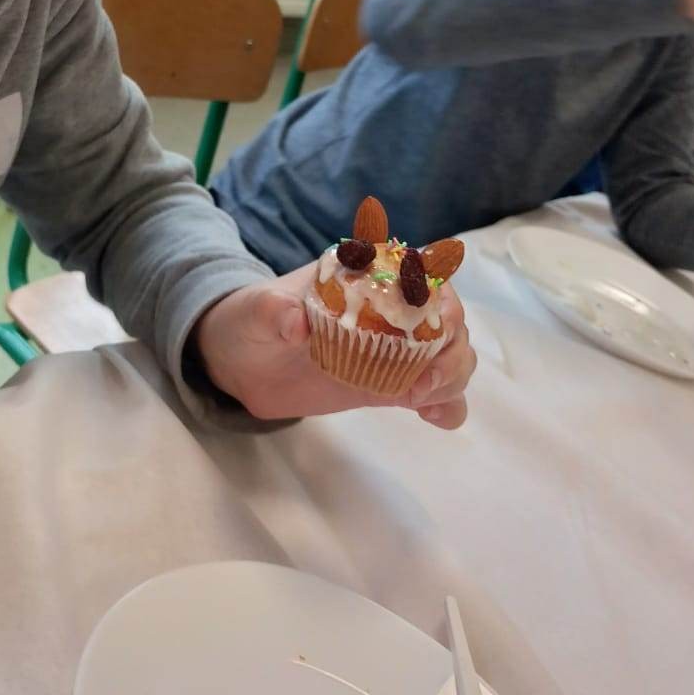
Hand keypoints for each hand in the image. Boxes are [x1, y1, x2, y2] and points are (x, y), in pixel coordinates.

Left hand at [192, 261, 475, 428]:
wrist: (241, 362)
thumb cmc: (251, 320)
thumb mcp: (256, 310)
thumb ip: (274, 311)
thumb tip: (295, 322)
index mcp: (367, 277)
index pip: (422, 276)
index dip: (439, 300)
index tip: (431, 332)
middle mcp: (392, 310)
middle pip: (448, 320)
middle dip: (451, 350)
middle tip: (422, 386)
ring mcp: (395, 349)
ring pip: (451, 355)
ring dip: (452, 377)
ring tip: (424, 402)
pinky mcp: (391, 385)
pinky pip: (434, 394)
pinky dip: (447, 405)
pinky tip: (436, 418)